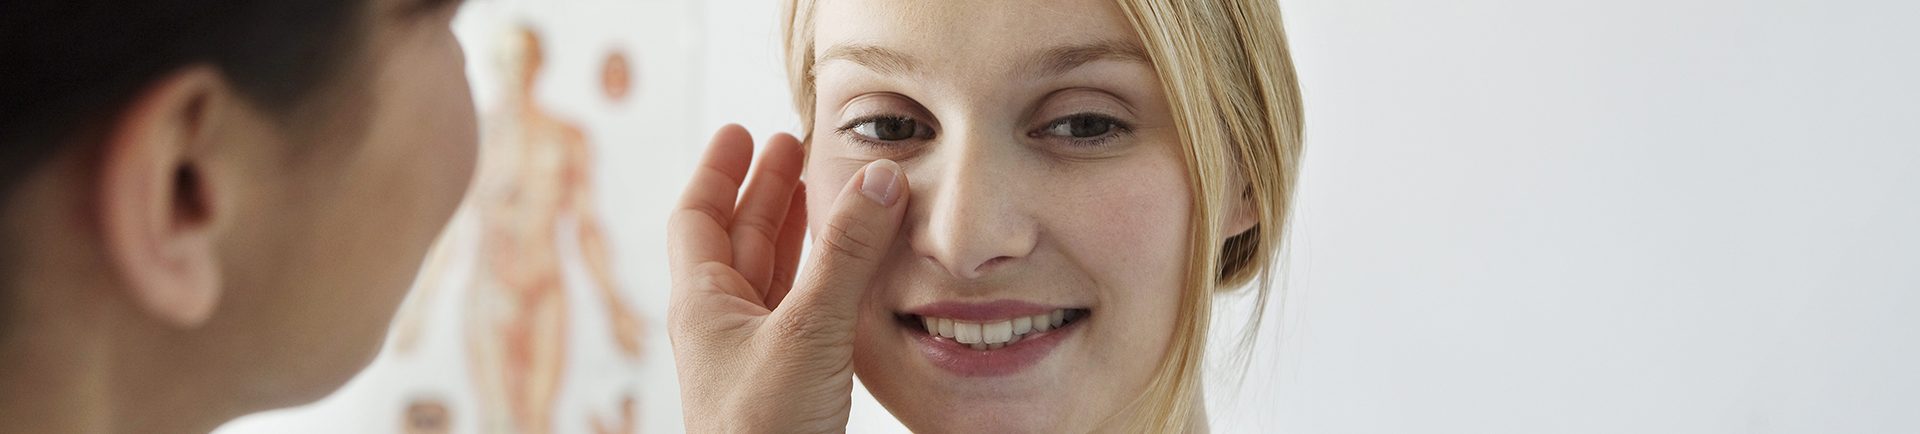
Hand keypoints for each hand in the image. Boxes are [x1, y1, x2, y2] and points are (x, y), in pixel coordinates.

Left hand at [667, 125, 907, 432]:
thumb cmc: (764, 431)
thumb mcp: (807, 331)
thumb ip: (845, 256)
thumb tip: (877, 178)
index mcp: (702, 304)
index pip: (697, 217)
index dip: (722, 170)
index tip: (745, 133)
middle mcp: (722, 326)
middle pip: (738, 240)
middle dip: (768, 193)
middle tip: (797, 150)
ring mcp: (754, 357)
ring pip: (773, 277)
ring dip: (800, 234)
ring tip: (830, 198)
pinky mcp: (789, 385)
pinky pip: (802, 313)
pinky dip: (826, 281)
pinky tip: (852, 273)